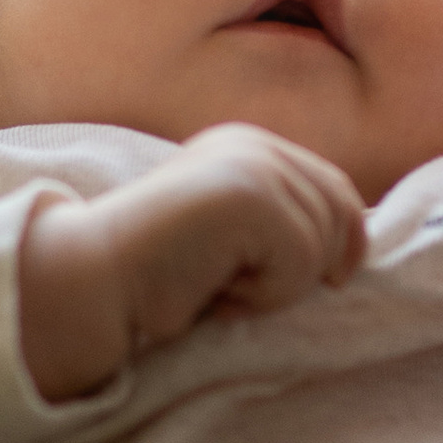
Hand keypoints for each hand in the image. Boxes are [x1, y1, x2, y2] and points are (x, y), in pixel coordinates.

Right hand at [18, 127, 366, 400]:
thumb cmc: (156, 277)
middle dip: (313, 268)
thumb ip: (277, 225)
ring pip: (322, 246)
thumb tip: (350, 252)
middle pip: (343, 212)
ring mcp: (252, 166)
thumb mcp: (229, 239)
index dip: (347, 239)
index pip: (336, 188)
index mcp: (249, 146)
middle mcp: (254, 145)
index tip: (330, 281)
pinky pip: (300, 264)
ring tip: (219, 290)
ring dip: (277, 290)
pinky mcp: (250, 197)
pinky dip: (262, 297)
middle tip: (248, 293)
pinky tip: (214, 293)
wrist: (92, 282)